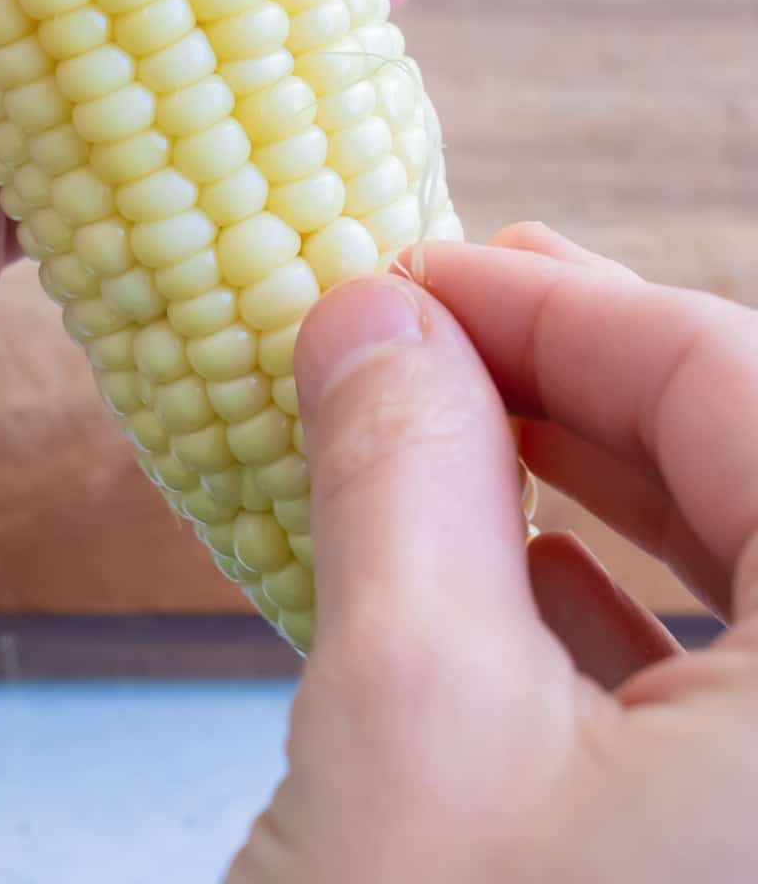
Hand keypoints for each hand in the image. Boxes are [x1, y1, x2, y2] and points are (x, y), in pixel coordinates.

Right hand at [230, 222, 757, 881]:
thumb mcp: (408, 706)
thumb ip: (405, 470)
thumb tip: (374, 317)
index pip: (742, 390)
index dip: (566, 307)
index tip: (419, 271)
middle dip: (591, 378)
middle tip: (443, 319)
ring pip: (756, 579)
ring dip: (605, 485)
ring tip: (464, 426)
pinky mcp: (748, 865)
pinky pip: (741, 705)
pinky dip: (629, 616)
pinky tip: (521, 582)